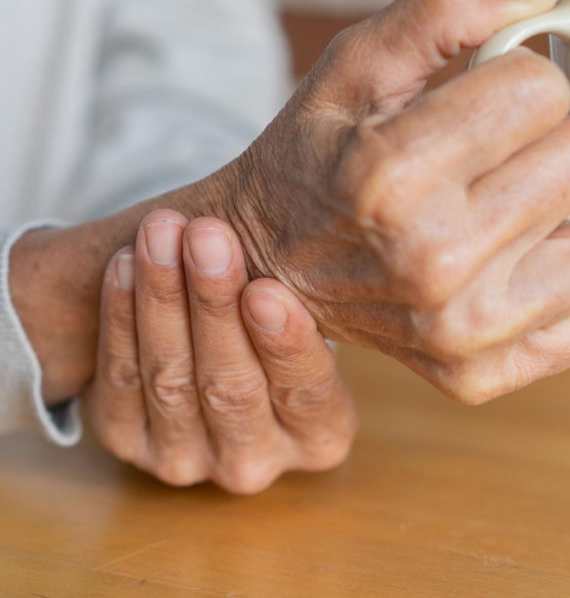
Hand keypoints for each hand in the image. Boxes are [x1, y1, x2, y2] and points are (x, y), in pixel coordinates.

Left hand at [85, 210, 355, 493]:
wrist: (213, 353)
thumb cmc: (279, 321)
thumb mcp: (312, 316)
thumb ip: (310, 292)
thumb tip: (334, 222)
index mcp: (321, 437)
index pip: (308, 394)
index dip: (285, 344)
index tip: (265, 289)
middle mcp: (255, 461)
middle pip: (231, 385)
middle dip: (214, 304)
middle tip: (207, 236)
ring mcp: (187, 460)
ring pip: (170, 379)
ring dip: (163, 298)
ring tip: (162, 233)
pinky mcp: (128, 442)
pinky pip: (120, 378)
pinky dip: (121, 316)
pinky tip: (126, 264)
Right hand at [213, 0, 569, 402]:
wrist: (270, 264)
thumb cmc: (320, 153)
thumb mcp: (355, 63)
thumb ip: (444, 7)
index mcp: (392, 173)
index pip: (546, 89)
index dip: (521, 80)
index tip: (484, 102)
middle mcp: (431, 260)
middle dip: (554, 139)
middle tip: (502, 156)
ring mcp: (461, 331)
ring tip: (517, 210)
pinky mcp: (482, 374)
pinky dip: (568, 284)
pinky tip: (516, 266)